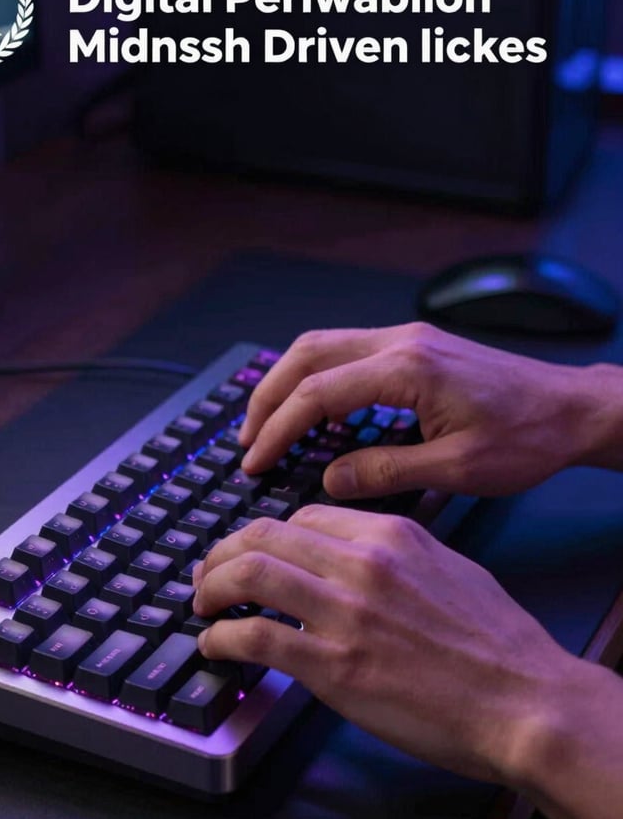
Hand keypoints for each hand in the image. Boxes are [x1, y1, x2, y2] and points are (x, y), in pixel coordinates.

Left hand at [193, 506, 572, 783]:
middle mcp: (360, 563)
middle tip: (208, 572)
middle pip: (263, 535)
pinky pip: (254, 637)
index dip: (266, 535)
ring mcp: (343, 613)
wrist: (523, 700)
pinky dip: (221, 638)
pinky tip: (214, 645)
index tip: (253, 553)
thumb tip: (348, 555)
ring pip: (249, 574)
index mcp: (388, 535)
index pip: (302, 517)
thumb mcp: (447, 567)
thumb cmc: (494, 641)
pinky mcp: (332, 666)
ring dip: (211, 587)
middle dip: (223, 553)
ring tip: (200, 603)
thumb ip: (393, 553)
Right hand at [239, 324, 593, 497]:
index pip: (318, 393)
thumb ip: (385, 471)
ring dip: (287, 383)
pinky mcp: (413, 348)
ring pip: (321, 346)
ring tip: (267, 425)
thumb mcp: (457, 469)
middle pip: (306, 354)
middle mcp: (401, 342)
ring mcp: (406, 339)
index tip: (255, 459)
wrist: (571, 408)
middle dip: (267, 397)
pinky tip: (314, 414)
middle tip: (246, 439)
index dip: (278, 429)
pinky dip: (316, 380)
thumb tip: (330, 479)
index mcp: (408, 369)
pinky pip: (346, 353)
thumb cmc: (527, 436)